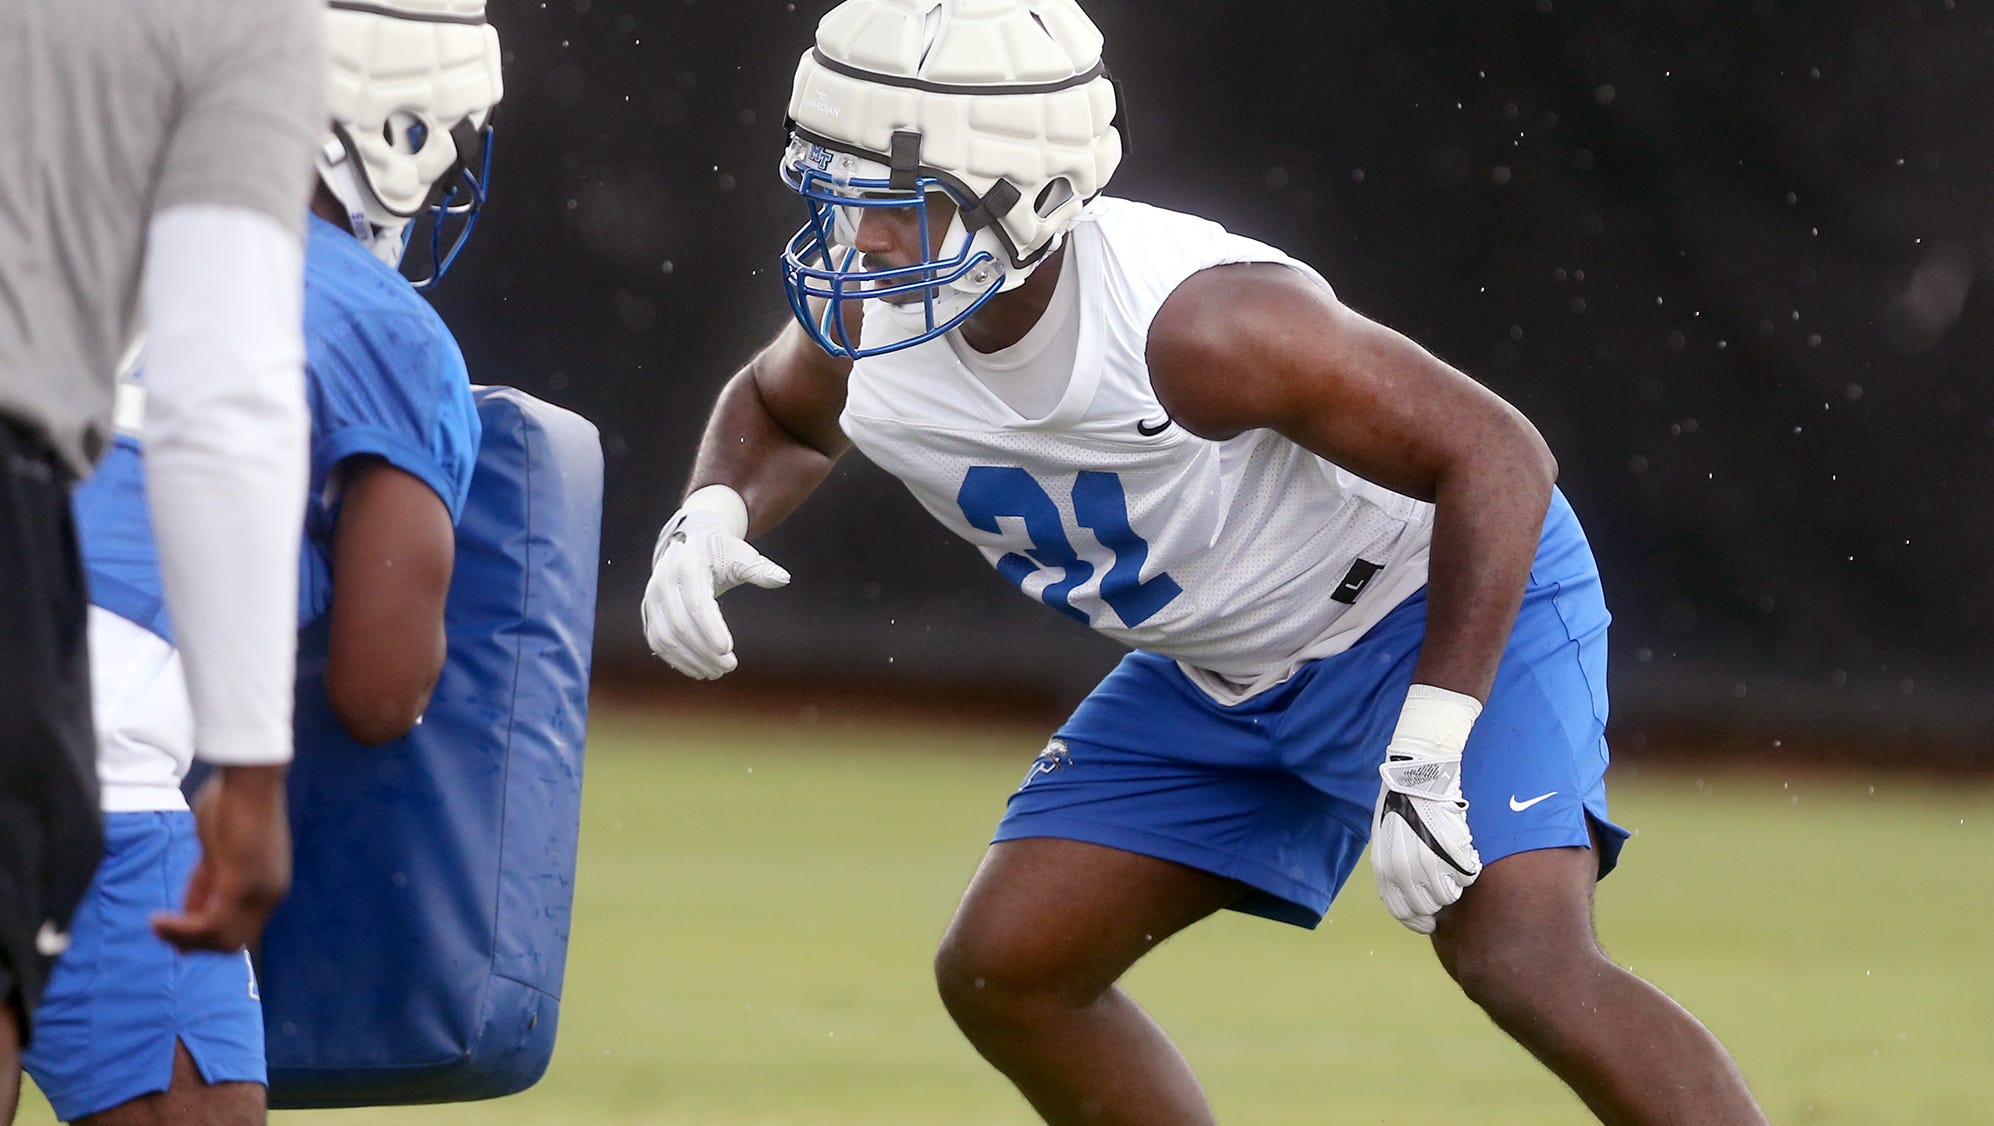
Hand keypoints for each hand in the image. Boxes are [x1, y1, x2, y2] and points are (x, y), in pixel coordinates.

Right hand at [152, 764, 291, 951]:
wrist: (250, 780)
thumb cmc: (234, 805)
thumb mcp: (218, 852)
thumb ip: (208, 882)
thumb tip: (191, 911)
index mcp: (268, 887)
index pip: (239, 929)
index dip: (205, 936)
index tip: (174, 931)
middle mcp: (270, 894)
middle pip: (232, 942)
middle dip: (194, 944)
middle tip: (163, 935)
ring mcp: (258, 891)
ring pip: (221, 939)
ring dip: (184, 939)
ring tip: (156, 925)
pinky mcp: (241, 883)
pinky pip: (211, 924)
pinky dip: (182, 929)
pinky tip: (158, 921)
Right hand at [641, 498, 789, 678]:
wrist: (689, 543)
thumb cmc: (720, 551)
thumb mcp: (741, 556)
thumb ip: (760, 569)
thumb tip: (784, 579)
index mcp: (687, 565)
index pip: (696, 603)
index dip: (711, 628)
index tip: (728, 649)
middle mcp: (663, 582)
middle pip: (680, 625)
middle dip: (704, 650)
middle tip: (730, 666)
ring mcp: (652, 599)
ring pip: (666, 637)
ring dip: (691, 659)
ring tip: (717, 672)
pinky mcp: (649, 613)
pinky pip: (658, 642)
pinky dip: (677, 659)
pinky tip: (699, 670)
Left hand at [1370, 685, 1483, 933]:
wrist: (1418, 772)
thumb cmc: (1401, 800)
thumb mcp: (1385, 836)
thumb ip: (1393, 865)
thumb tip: (1406, 889)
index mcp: (1384, 867)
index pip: (1400, 911)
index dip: (1417, 921)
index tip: (1429, 922)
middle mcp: (1404, 869)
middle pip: (1427, 907)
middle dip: (1437, 903)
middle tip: (1446, 891)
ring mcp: (1429, 860)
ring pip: (1449, 895)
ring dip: (1454, 886)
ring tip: (1454, 867)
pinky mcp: (1453, 850)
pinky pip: (1467, 875)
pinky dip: (1469, 870)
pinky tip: (1466, 855)